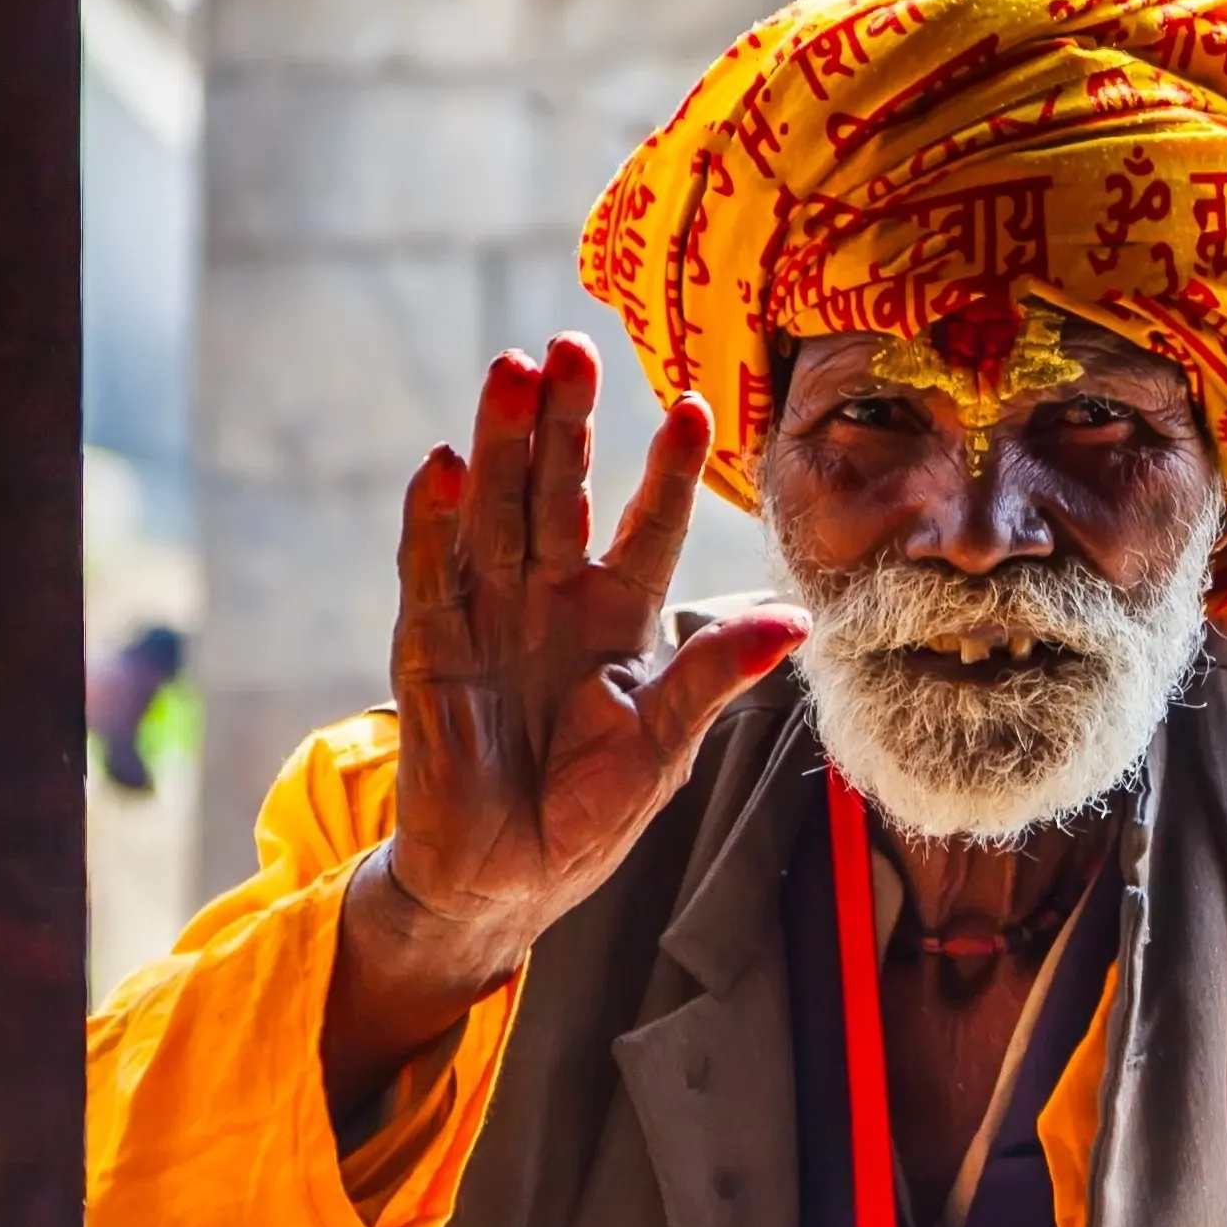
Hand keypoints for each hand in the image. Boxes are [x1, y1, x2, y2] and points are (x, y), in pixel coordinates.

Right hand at [321, 340, 800, 1113]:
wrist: (502, 880)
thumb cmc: (587, 814)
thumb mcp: (664, 746)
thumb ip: (714, 676)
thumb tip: (796, 619)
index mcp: (618, 619)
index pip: (649, 526)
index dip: (668, 470)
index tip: (695, 407)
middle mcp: (551, 600)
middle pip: (561, 492)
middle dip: (567, 420)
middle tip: (571, 346)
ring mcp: (488, 616)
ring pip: (496, 509)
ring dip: (502, 442)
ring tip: (511, 371)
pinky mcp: (430, 648)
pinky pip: (432, 572)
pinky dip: (434, 520)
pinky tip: (442, 465)